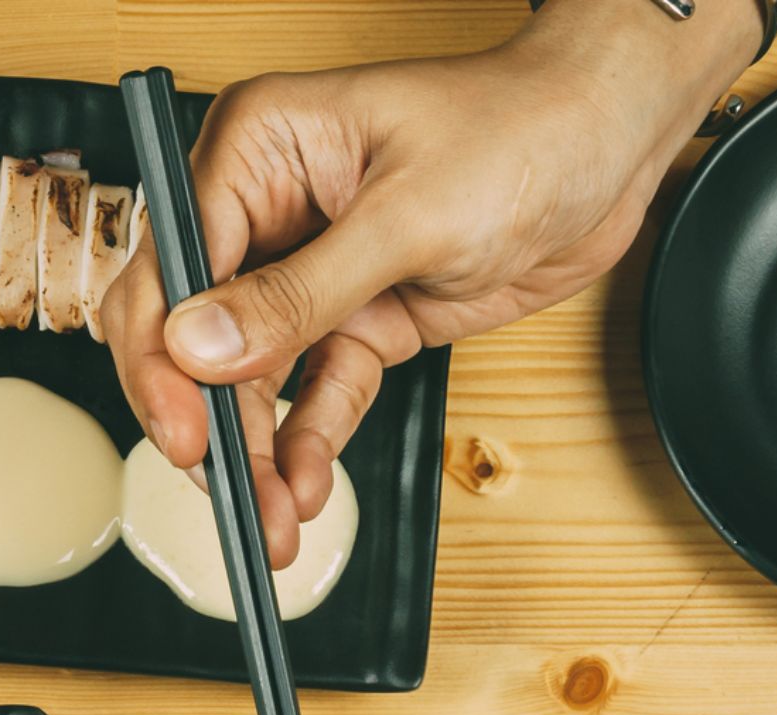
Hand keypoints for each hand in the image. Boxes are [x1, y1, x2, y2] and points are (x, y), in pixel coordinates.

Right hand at [103, 0, 776, 566]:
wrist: (611, 146)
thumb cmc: (521, 130)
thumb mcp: (408, 217)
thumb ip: (300, 292)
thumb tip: (203, 347)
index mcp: (257, 150)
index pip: (171, 262)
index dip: (165, 355)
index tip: (184, 430)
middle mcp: (268, 209)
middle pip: (195, 333)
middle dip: (205, 420)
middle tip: (229, 495)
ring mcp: (311, 271)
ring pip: (251, 380)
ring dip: (257, 453)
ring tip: (271, 522)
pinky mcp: (359, 318)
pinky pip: (316, 393)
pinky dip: (309, 444)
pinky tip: (304, 490)